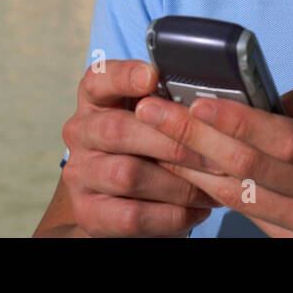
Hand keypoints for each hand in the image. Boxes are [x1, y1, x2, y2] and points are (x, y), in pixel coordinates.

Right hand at [60, 59, 221, 236]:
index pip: (98, 79)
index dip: (123, 76)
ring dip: (177, 184)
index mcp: (95, 100)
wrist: (122, 204)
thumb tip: (209, 104)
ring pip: (127, 175)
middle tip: (213, 155)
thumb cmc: (148, 150)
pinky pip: (132, 215)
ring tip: (211, 189)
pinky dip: (171, 215)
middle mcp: (80, 132)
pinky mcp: (87, 212)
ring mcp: (79, 174)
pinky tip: (196, 211)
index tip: (152, 77)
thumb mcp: (154, 120)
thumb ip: (169, 106)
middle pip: (117, 130)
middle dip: (171, 142)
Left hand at [136, 88, 292, 236]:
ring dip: (192, 169)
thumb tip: (259, 96)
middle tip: (151, 114)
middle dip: (195, 140)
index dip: (238, 122)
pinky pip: (254, 217)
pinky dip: (216, 193)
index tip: (198, 101)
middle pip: (254, 169)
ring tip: (154, 140)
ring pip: (244, 198)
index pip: (288, 139)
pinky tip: (185, 171)